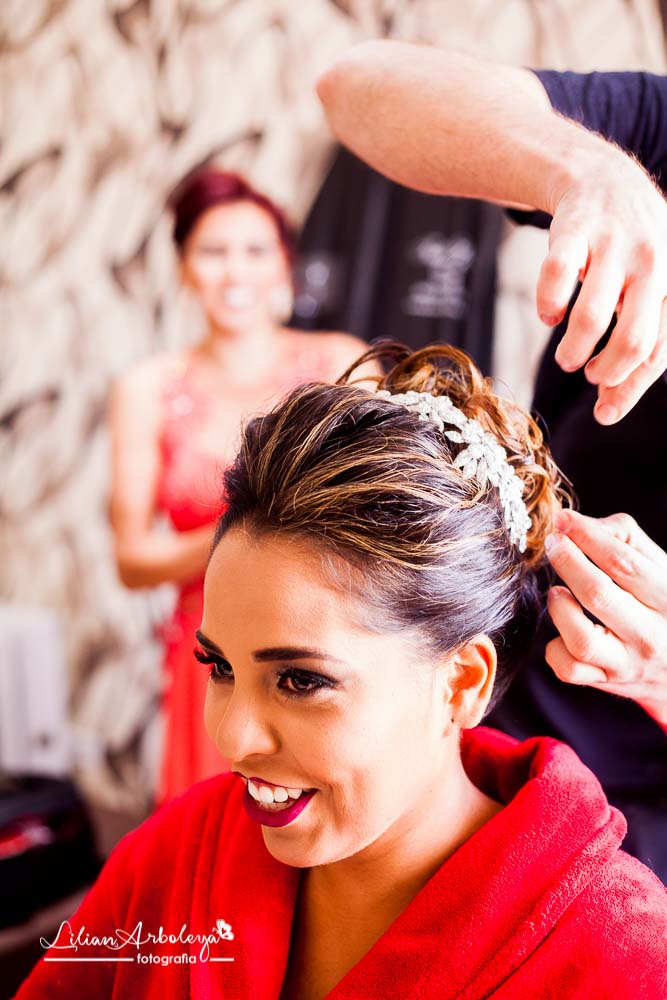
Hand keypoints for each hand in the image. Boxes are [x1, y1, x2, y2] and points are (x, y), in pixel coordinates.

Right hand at [538, 148, 666, 424]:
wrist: (603, 180)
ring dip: (574, 350)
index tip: (604, 413)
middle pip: (633, 339)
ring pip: (591, 317)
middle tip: (590, 375)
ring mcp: (613, 245)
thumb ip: (635, 346)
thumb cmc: (629, 252)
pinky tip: (548, 314)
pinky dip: (547, 307)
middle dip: (607, 371)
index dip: (631, 387)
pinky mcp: (574, 232)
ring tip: (567, 358)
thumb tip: (608, 409)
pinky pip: (555, 279)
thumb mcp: (648, 291)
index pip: (660, 351)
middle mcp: (652, 263)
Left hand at [544, 509, 666, 728]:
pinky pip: (568, 669)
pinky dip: (554, 648)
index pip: (624, 563)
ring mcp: (626, 662)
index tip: (563, 519)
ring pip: (581, 639)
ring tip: (558, 592)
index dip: (588, 537)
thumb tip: (577, 522)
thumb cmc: (663, 606)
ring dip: (559, 608)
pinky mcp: (606, 680)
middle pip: (598, 594)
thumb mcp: (659, 569)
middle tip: (553, 543)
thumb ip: (625, 539)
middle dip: (567, 561)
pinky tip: (562, 629)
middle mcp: (649, 634)